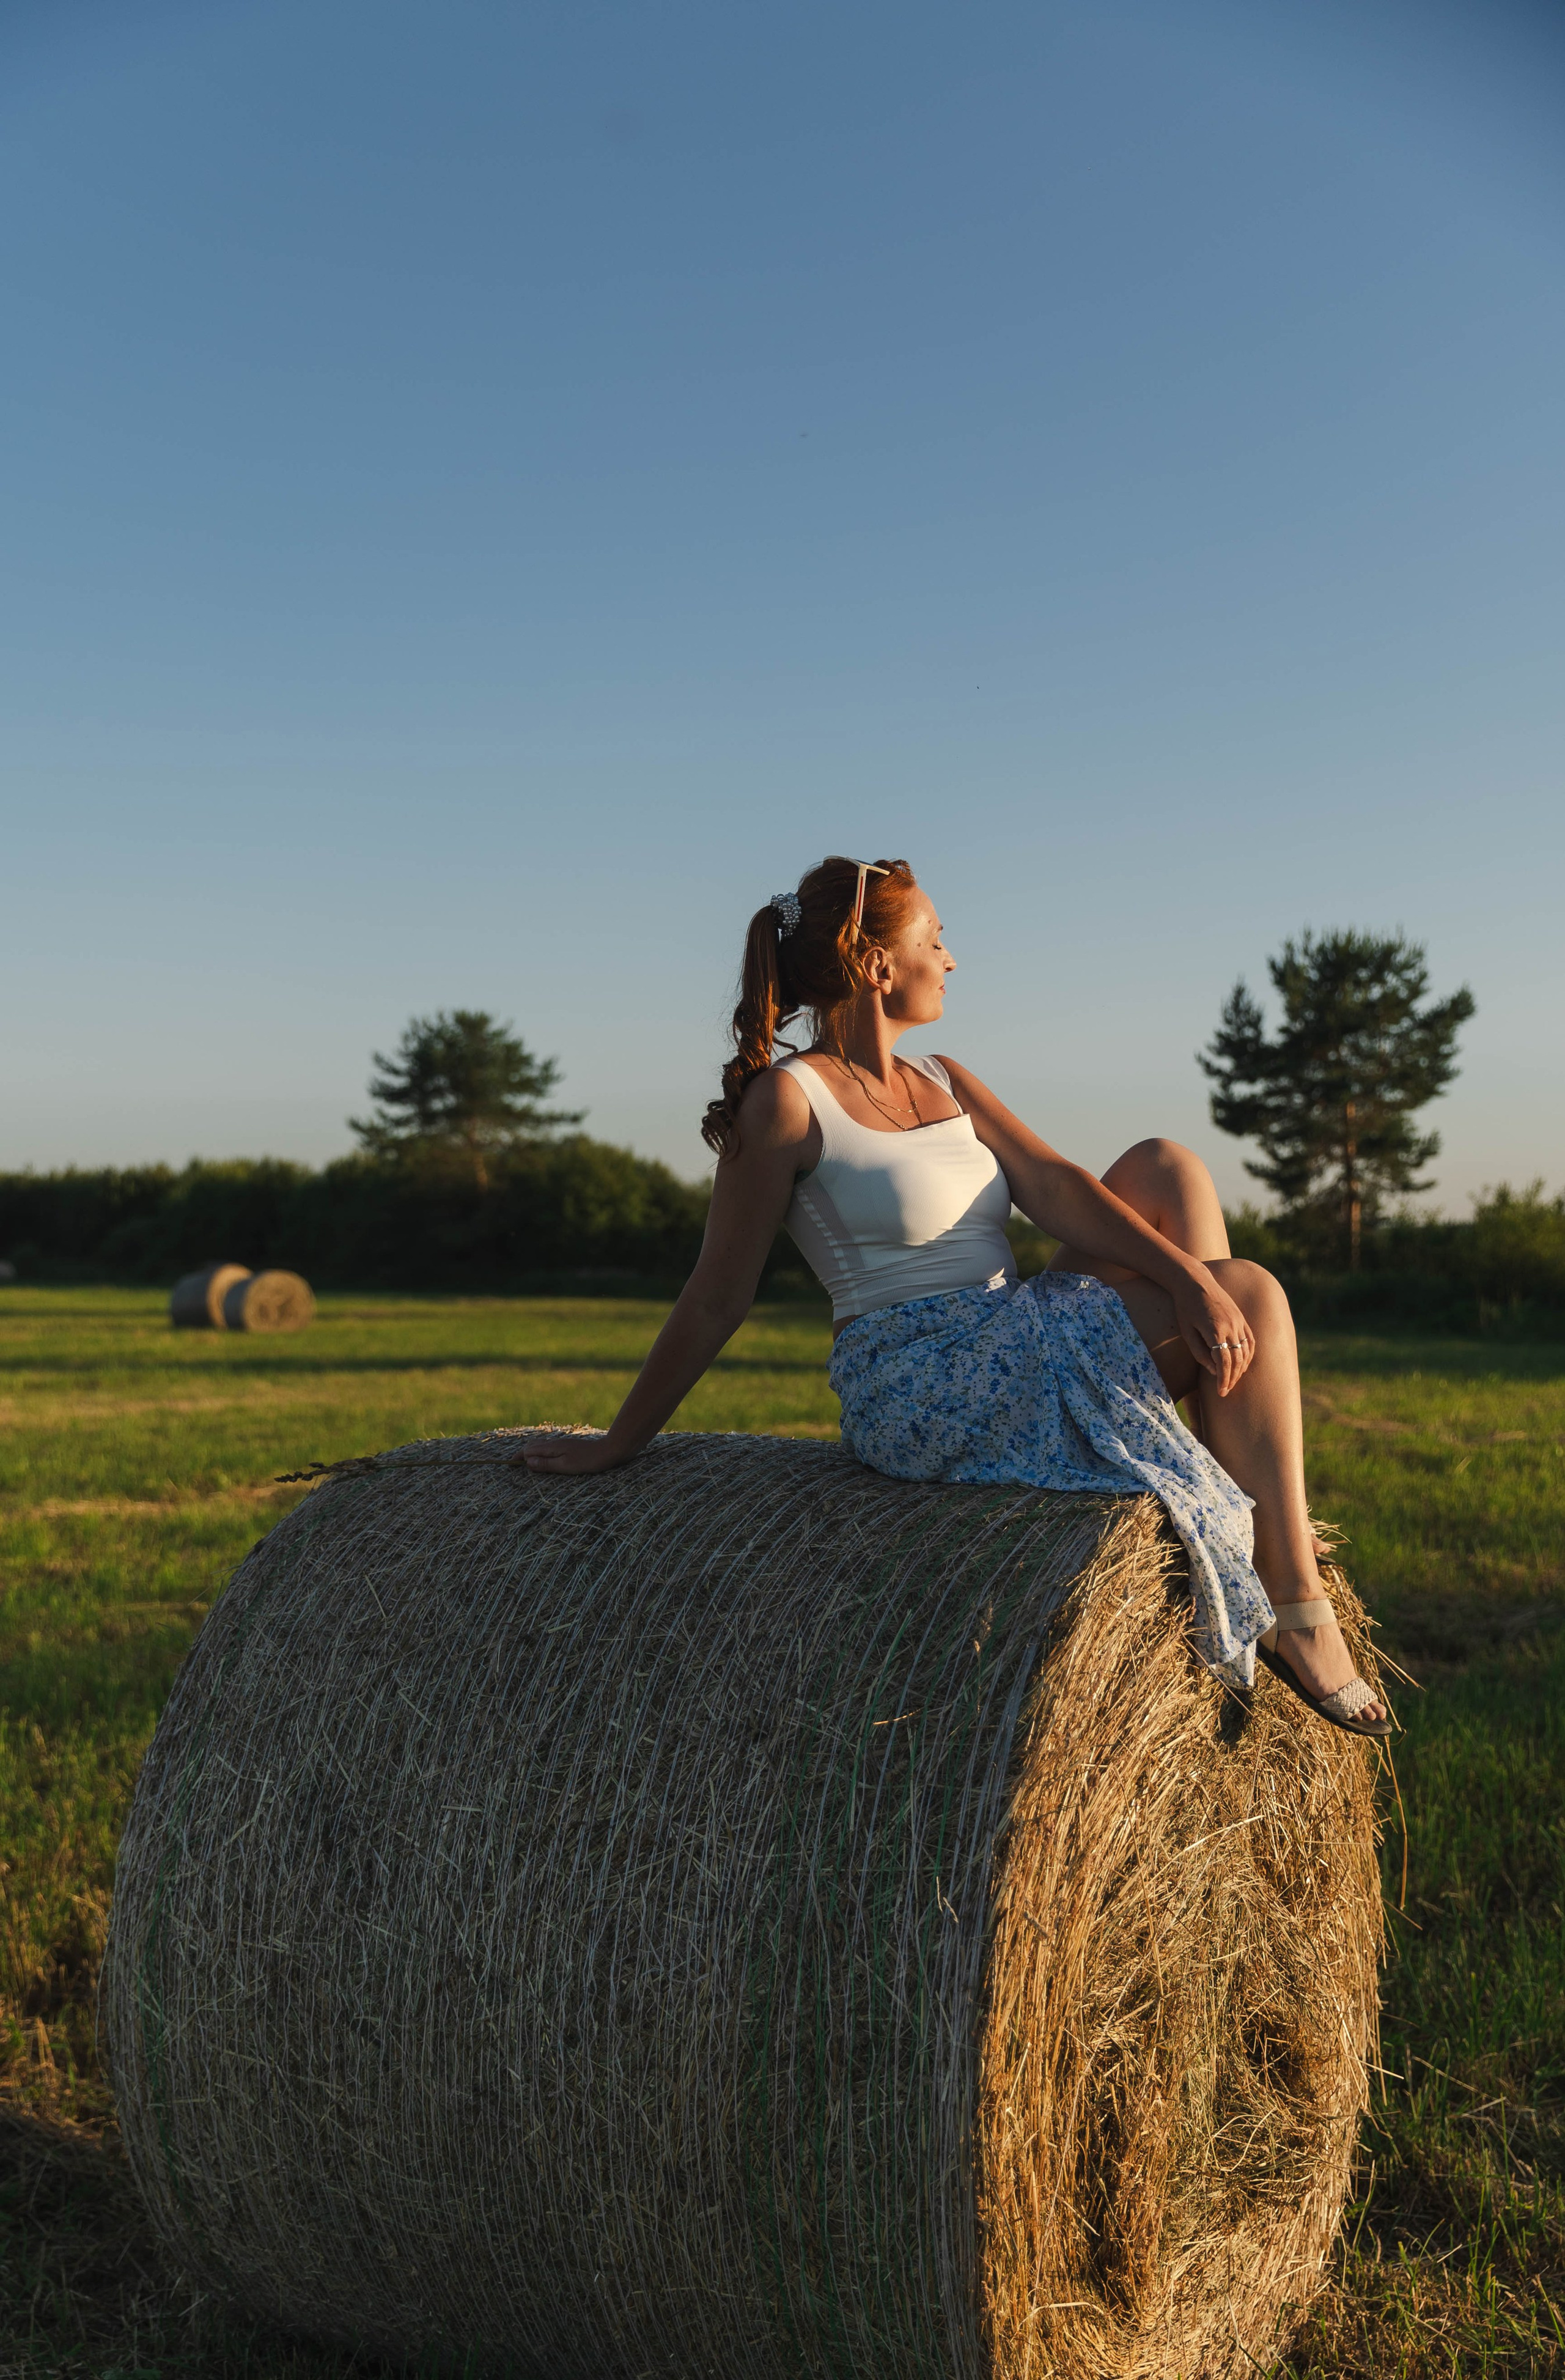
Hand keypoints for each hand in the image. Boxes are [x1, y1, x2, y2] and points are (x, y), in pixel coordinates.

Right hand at [509, 1431, 633, 1475]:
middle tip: (515, 1465)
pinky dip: (542, 1452)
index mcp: (552, 1447)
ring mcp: (563, 1443)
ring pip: (541, 1445)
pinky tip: (546, 1458)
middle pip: (533, 1445)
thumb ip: (546, 1464)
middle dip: (522, 1454)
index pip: (528, 1450)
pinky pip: (550, 1447)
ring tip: (527, 1463)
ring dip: (532, 1453)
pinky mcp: (570, 1446)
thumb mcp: (565, 1466)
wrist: (610, 1450)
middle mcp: (555, 1442)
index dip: (517, 1457)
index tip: (509, 1465)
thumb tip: (527, 1462)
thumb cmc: (588, 1461)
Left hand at [1172, 1273, 1254, 1397]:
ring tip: (1232, 1380)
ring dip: (1241, 1369)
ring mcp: (1239, 1321)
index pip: (1224, 1363)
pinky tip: (1243, 1364)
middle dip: (1232, 1378)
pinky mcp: (1241, 1318)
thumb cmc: (1185, 1307)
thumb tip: (1214, 1371)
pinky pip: (1251, 1341)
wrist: (1195, 1281)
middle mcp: (1231, 1326)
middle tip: (1225, 1391)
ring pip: (1246, 1352)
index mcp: (1215, 1330)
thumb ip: (1200, 1353)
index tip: (1220, 1393)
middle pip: (1237, 1360)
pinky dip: (1249, 1355)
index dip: (1223, 1380)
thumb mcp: (1187, 1332)